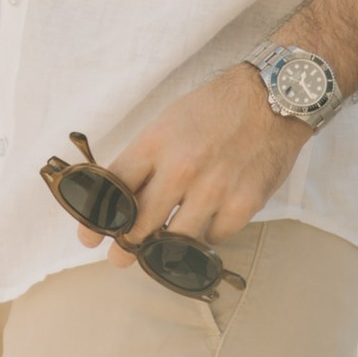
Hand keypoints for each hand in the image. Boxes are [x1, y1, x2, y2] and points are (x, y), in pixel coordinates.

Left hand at [78, 67, 308, 262]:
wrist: (270, 99)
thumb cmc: (213, 110)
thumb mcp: (168, 123)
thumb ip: (146, 160)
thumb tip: (121, 198)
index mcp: (155, 143)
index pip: (115, 188)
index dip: (96, 218)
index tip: (87, 238)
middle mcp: (181, 168)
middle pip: (140, 224)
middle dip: (125, 247)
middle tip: (120, 258)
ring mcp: (213, 189)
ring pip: (177, 240)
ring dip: (168, 246)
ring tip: (164, 247)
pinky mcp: (243, 204)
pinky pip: (214, 238)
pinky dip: (208, 234)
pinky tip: (207, 221)